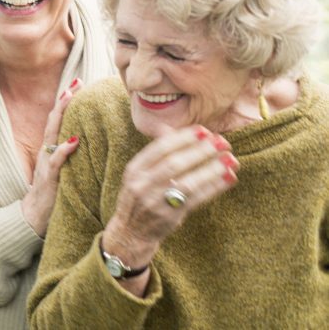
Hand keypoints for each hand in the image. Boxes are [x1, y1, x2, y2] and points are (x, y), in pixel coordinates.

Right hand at [21, 79, 81, 237]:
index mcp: (51, 148)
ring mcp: (46, 162)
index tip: (76, 83)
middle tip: (75, 82)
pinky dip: (63, 150)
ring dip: (61, 115)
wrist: (34, 215)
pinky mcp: (49, 177)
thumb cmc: (53, 192)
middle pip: (54, 120)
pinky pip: (55, 162)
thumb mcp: (63, 169)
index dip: (66, 102)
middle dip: (64, 100)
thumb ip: (70, 155)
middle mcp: (47, 151)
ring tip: (70, 98)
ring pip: (53, 134)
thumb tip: (85, 140)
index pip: (58, 120)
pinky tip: (73, 141)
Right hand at [102, 125, 239, 268]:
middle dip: (201, 150)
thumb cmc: (140, 197)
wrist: (130, 232)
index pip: (160, 148)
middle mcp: (142, 184)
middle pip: (175, 163)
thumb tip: (174, 130)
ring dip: (212, 169)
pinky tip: (228, 178)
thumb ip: (156, 155)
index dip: (184, 137)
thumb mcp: (139, 174)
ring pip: (188, 182)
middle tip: (222, 142)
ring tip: (231, 159)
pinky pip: (196, 199)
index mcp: (135, 169)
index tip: (204, 131)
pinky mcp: (170, 217)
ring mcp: (155, 202)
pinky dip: (214, 187)